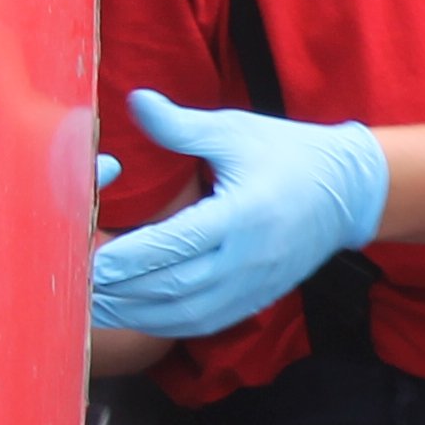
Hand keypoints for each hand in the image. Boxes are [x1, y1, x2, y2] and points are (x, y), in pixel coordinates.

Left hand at [87, 92, 386, 338]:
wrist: (350, 191)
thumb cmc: (289, 154)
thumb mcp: (236, 131)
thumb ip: (181, 125)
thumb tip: (135, 101)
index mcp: (244, 213)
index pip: (176, 243)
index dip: (129, 257)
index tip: (89, 261)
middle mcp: (250, 257)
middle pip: (173, 286)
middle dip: (120, 291)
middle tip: (74, 288)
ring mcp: (256, 284)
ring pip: (185, 313)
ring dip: (135, 314)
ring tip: (93, 307)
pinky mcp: (257, 298)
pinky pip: (204, 321)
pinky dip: (164, 324)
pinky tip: (134, 316)